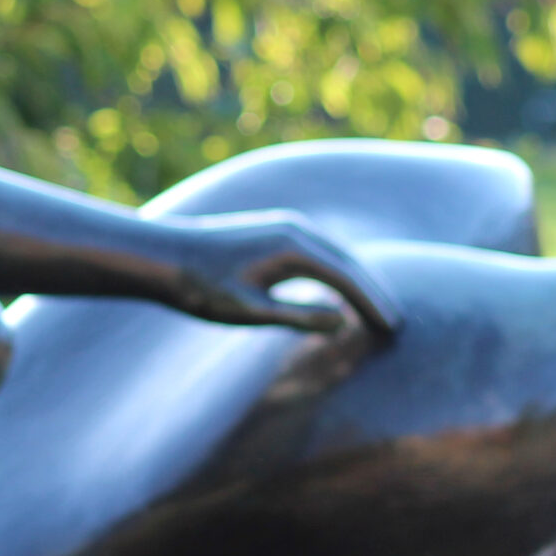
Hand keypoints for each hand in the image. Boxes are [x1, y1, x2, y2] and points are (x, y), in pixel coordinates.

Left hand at [168, 210, 402, 339]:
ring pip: (335, 254)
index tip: (393, 329)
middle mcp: (295, 229)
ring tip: (375, 309)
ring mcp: (284, 227)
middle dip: (374, 292)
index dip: (372, 304)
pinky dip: (338, 272)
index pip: (347, 277)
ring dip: (358, 281)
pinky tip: (339, 290)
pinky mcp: (273, 231)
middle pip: (349, 261)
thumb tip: (343, 323)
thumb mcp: (250, 310)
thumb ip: (298, 317)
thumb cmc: (200, 286)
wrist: (159, 254)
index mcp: (294, 248)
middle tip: (396, 323)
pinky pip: (319, 251)